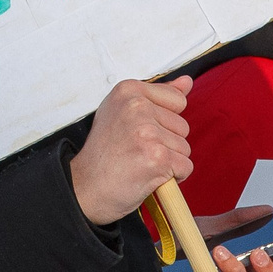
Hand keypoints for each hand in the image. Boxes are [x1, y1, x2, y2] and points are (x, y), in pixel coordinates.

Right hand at [69, 77, 192, 227]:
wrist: (85, 189)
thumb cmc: (104, 155)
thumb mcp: (123, 113)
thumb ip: (158, 95)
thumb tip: (187, 82)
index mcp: (128, 91)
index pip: (177, 100)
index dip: (162, 122)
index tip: (138, 132)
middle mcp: (137, 107)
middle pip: (182, 126)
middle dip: (165, 143)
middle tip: (136, 152)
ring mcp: (148, 133)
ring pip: (184, 148)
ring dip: (168, 161)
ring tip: (139, 164)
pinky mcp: (158, 158)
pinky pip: (185, 167)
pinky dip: (172, 178)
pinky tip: (147, 176)